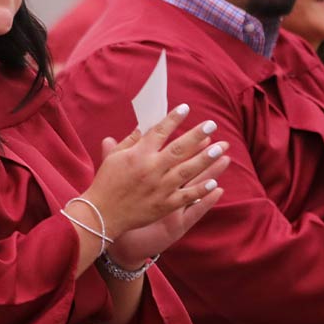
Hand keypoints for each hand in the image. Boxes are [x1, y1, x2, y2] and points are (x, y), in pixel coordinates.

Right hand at [82, 104, 228, 255]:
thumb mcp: (114, 158)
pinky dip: (200, 190)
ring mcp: (160, 188)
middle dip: (197, 135)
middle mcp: (151, 169)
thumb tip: (144, 126)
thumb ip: (130, 141)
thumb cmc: (106, 183)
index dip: (173, 119)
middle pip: (179, 148)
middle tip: (212, 124)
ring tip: (221, 148)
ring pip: (188, 170)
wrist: (102, 214)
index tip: (186, 109)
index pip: (159, 132)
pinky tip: (215, 182)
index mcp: (138, 155)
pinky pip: (186, 196)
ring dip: (206, 159)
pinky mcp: (164, 205)